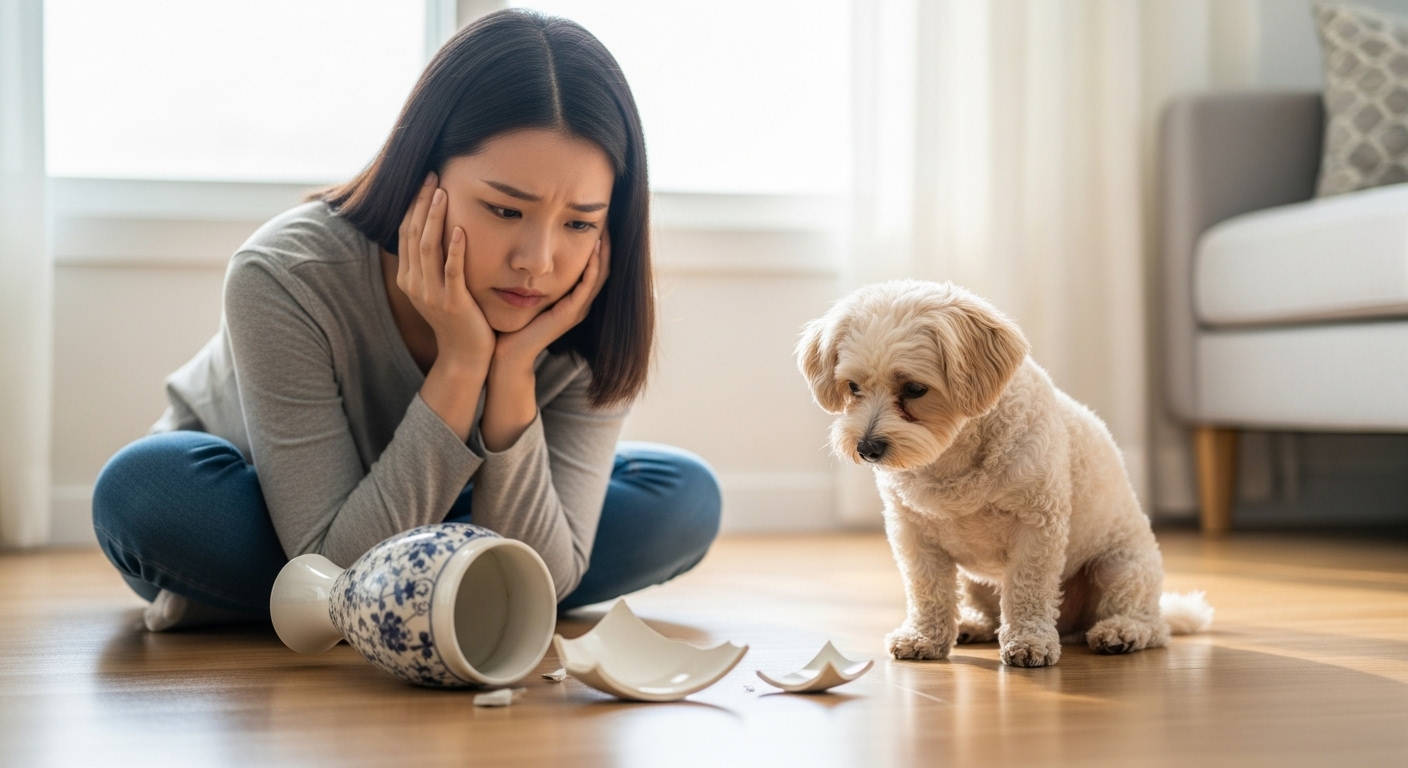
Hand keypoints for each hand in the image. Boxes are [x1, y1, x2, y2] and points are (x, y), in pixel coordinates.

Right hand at [396, 173, 494, 374]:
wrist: (465, 355)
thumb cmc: (458, 317)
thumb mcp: (438, 287)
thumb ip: (434, 262)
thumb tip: (436, 230)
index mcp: (409, 277)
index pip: (406, 232)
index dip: (413, 205)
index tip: (425, 180)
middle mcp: (414, 283)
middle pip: (413, 234)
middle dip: (421, 203)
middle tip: (432, 175)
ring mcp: (431, 294)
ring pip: (428, 248)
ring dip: (435, 218)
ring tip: (443, 193)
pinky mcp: (452, 302)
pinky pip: (452, 271)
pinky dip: (455, 249)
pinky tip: (462, 229)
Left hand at [493, 231, 610, 367]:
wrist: (506, 354)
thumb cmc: (510, 323)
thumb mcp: (523, 291)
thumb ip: (529, 274)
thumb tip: (522, 247)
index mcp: (571, 297)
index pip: (593, 265)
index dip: (598, 243)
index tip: (595, 218)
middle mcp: (579, 303)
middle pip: (603, 267)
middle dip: (606, 242)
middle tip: (606, 217)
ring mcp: (577, 309)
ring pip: (600, 274)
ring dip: (605, 251)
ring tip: (605, 228)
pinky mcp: (571, 314)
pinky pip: (588, 286)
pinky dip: (593, 266)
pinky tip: (594, 247)